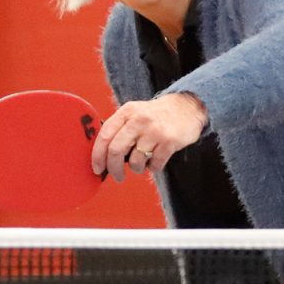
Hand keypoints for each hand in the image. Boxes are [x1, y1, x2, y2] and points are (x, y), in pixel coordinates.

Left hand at [92, 93, 207, 181]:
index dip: (97, 155)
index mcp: (127, 112)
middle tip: (117, 176)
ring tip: (142, 163)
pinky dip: (153, 167)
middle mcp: (139, 120)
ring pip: (135, 161)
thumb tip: (101, 155)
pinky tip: (155, 160)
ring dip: (136, 168)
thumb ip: (118, 129)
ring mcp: (155, 131)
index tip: (97, 168)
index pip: (104, 135)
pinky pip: (154, 164)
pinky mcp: (169, 142)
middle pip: (116, 150)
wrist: (186, 108)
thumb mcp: (134, 113)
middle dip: (113, 168)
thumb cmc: (156, 115)